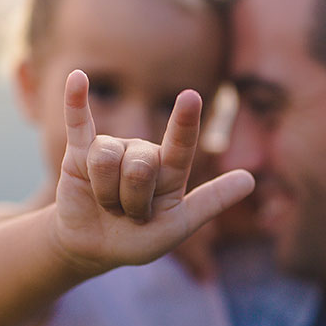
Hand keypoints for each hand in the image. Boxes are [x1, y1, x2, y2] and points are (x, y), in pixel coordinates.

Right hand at [51, 70, 254, 275]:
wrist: (94, 248)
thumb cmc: (137, 239)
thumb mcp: (177, 228)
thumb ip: (210, 203)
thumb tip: (250, 180)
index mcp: (171, 170)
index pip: (181, 145)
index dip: (185, 123)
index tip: (191, 97)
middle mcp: (143, 152)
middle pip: (140, 164)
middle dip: (133, 200)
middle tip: (129, 214)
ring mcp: (113, 149)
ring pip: (106, 160)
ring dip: (106, 195)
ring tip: (107, 204)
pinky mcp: (80, 152)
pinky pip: (79, 123)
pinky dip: (76, 100)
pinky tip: (77, 77)